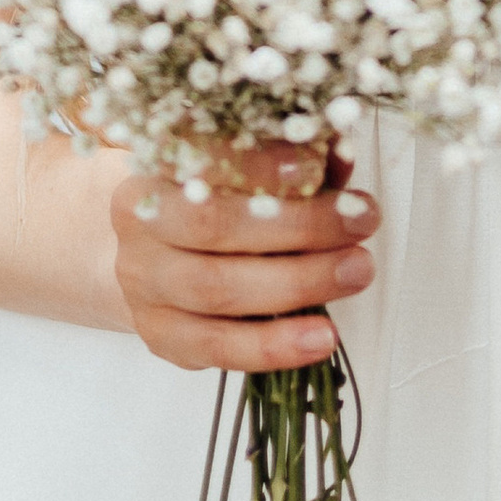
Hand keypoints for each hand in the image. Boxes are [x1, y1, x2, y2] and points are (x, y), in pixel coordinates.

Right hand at [111, 144, 378, 373]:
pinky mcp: (163, 337)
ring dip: (298, 284)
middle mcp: (139, 228)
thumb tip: (340, 151)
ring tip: (356, 272)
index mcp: (154, 169)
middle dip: (298, 225)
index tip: (316, 164)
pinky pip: (220, 348)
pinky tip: (322, 338)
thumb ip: (293, 160)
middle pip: (215, 227)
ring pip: (218, 290)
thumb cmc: (215, 201)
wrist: (155, 254)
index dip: (259, 164)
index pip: (203, 161)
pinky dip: (275, 346)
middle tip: (360, 221)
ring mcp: (145, 287)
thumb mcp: (246, 169)